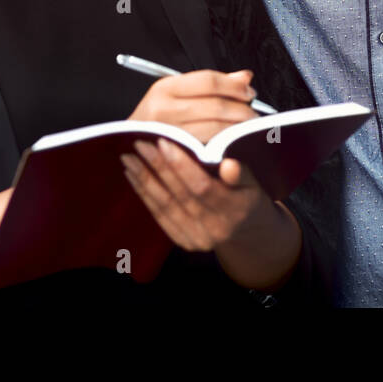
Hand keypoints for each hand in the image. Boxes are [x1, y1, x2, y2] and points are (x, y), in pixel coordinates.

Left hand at [120, 139, 273, 252]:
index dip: (181, 165)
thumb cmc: (248, 193)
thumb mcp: (253, 181)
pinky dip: (144, 194)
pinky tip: (133, 176)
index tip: (163, 140)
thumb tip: (229, 165)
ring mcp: (197, 238)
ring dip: (144, 179)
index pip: (201, 187)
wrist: (247, 230)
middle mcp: (215, 228)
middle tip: (139, 141)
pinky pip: (159, 215)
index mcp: (235, 209)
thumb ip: (241, 173)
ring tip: (128, 157)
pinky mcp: (183, 241)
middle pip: (179, 195)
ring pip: (165, 205)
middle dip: (157, 166)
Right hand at [127, 69, 258, 142]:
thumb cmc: (156, 117)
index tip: (249, 91)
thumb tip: (245, 77)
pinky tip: (233, 143)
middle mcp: (163, 109)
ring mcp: (168, 134)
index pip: (209, 81)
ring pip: (216, 129)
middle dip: (242, 110)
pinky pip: (209, 148)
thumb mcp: (176, 93)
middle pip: (216, 106)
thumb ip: (211, 85)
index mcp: (164, 88)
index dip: (234, 86)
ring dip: (238, 129)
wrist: (126, 144)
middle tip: (254, 114)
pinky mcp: (174, 155)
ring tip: (247, 128)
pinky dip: (226, 145)